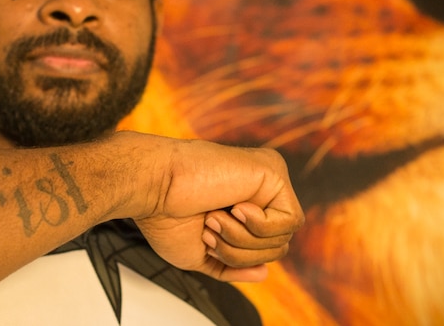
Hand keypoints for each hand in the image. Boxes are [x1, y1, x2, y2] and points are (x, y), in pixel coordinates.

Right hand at [125, 133, 303, 281]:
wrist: (154, 187)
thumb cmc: (166, 216)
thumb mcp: (200, 254)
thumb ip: (232, 266)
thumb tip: (264, 273)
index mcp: (243, 206)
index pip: (264, 248)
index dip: (236, 256)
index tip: (205, 236)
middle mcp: (259, 190)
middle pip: (278, 246)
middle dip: (240, 251)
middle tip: (209, 227)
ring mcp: (268, 179)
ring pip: (283, 237)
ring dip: (243, 239)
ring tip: (215, 217)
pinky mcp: (274, 171)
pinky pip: (290, 220)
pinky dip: (259, 226)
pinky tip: (235, 208)